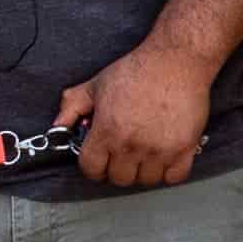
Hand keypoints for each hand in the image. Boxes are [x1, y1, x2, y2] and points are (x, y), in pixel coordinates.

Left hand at [60, 44, 213, 189]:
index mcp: (107, 130)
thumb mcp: (96, 85)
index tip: (100, 163)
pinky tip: (166, 159)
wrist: (175, 61)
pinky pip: (174, 177)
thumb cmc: (138, 71)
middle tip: (123, 156)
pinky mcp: (185, 147)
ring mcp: (160, 149)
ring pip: (146, 180)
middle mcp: (132, 144)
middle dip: (118, 169)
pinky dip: (169, 172)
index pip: (92, 168)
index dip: (93, 167)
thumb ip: (71, 107)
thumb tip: (57, 128)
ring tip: (145, 156)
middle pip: (120, 178)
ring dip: (144, 171)